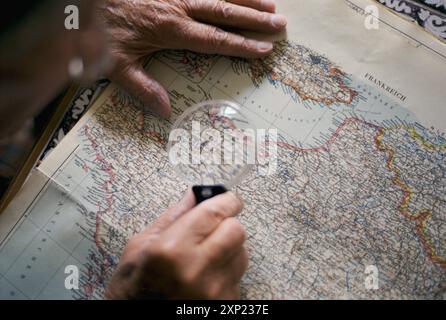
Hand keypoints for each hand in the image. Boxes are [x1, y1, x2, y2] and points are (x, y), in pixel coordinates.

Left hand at [99, 0, 286, 117]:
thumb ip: (142, 88)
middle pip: (225, 11)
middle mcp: (178, 5)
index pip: (215, 40)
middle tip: (279, 24)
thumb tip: (165, 112)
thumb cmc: (98, 28)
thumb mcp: (115, 64)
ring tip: (272, 4)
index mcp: (170, 29)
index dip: (242, 45)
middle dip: (255, 20)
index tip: (264, 49)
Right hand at [105, 190, 247, 298]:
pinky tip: (206, 277)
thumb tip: (197, 194)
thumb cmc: (132, 286)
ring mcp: (213, 291)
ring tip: (205, 257)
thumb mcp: (140, 245)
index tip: (229, 198)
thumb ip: (173, 216)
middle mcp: (196, 271)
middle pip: (236, 231)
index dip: (227, 201)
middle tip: (214, 227)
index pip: (214, 213)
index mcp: (171, 250)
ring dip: (228, 249)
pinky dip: (226, 271)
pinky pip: (237, 276)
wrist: (135, 319)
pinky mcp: (224, 303)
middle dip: (227, 224)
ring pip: (241, 253)